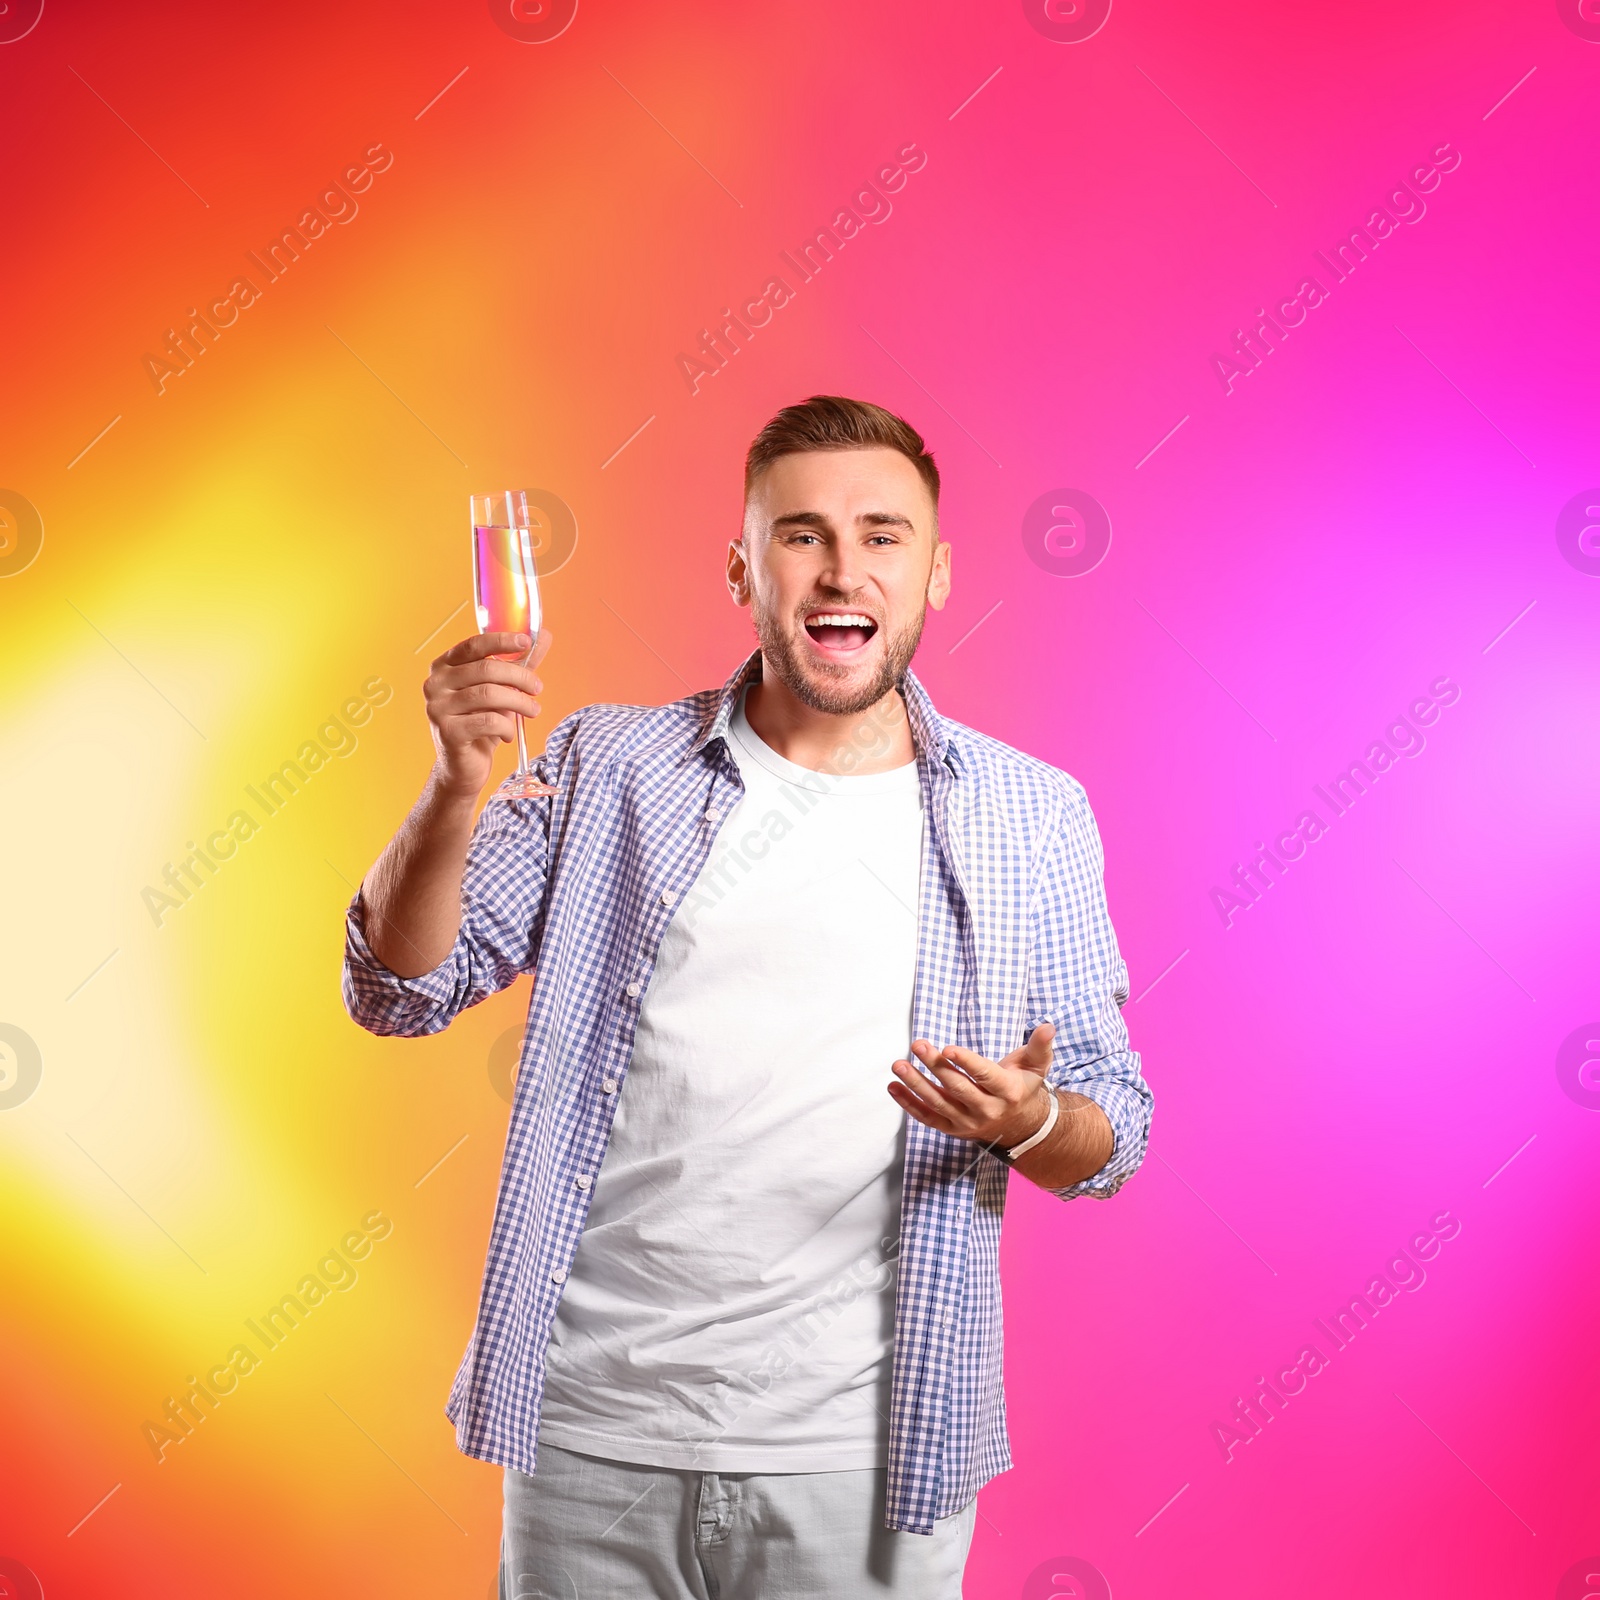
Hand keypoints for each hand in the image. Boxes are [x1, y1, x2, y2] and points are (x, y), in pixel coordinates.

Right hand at [423, 629, 551, 796]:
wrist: (463, 766)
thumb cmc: (480, 723)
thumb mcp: (500, 690)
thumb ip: (518, 664)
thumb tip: (543, 636)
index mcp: (444, 667)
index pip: (474, 645)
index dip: (501, 641)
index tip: (526, 641)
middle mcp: (435, 684)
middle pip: (486, 670)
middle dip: (519, 677)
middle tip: (537, 688)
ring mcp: (437, 708)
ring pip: (488, 694)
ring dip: (519, 702)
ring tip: (533, 710)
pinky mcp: (447, 732)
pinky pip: (487, 721)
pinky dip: (506, 727)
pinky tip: (509, 734)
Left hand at [887, 1023, 1056, 1148]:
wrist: (1021, 1125)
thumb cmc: (1023, 1086)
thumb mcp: (1036, 1066)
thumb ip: (1040, 1046)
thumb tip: (1048, 1026)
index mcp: (1007, 1092)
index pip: (984, 1076)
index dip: (965, 1062)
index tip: (947, 1048)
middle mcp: (988, 1110)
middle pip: (957, 1088)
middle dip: (935, 1066)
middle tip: (918, 1045)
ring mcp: (968, 1123)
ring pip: (939, 1103)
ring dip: (916, 1084)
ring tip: (899, 1065)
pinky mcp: (953, 1130)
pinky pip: (928, 1118)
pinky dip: (909, 1104)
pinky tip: (894, 1087)